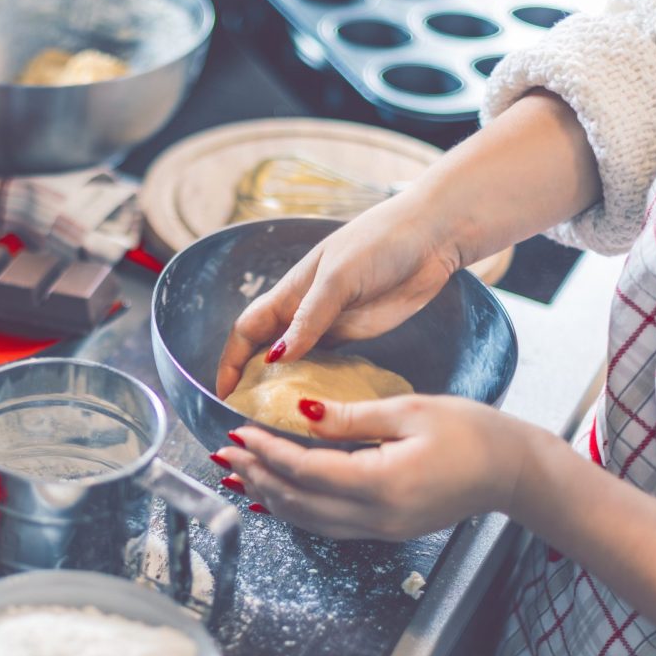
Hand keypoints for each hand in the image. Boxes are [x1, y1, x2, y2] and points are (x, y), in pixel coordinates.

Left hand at [214, 395, 535, 540]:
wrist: (514, 472)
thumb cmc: (472, 432)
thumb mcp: (409, 410)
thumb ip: (350, 417)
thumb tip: (301, 412)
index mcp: (383, 482)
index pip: (307, 470)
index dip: (267, 452)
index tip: (238, 432)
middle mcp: (377, 515)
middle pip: (299, 501)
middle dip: (256, 476)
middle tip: (223, 453)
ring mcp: (381, 528)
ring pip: (308, 520)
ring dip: (269, 496)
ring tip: (238, 474)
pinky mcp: (385, 529)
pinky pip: (327, 525)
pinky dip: (295, 509)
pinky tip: (275, 497)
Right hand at [215, 194, 459, 397]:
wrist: (431, 236)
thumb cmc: (379, 243)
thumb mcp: (338, 278)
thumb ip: (309, 319)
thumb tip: (274, 359)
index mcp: (291, 292)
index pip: (247, 330)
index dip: (231, 360)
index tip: (224, 392)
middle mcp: (303, 311)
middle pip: (265, 349)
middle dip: (251, 379)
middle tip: (249, 415)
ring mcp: (330, 323)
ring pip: (295, 360)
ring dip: (284, 385)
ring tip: (278, 418)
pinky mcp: (355, 334)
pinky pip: (327, 363)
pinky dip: (316, 382)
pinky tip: (316, 402)